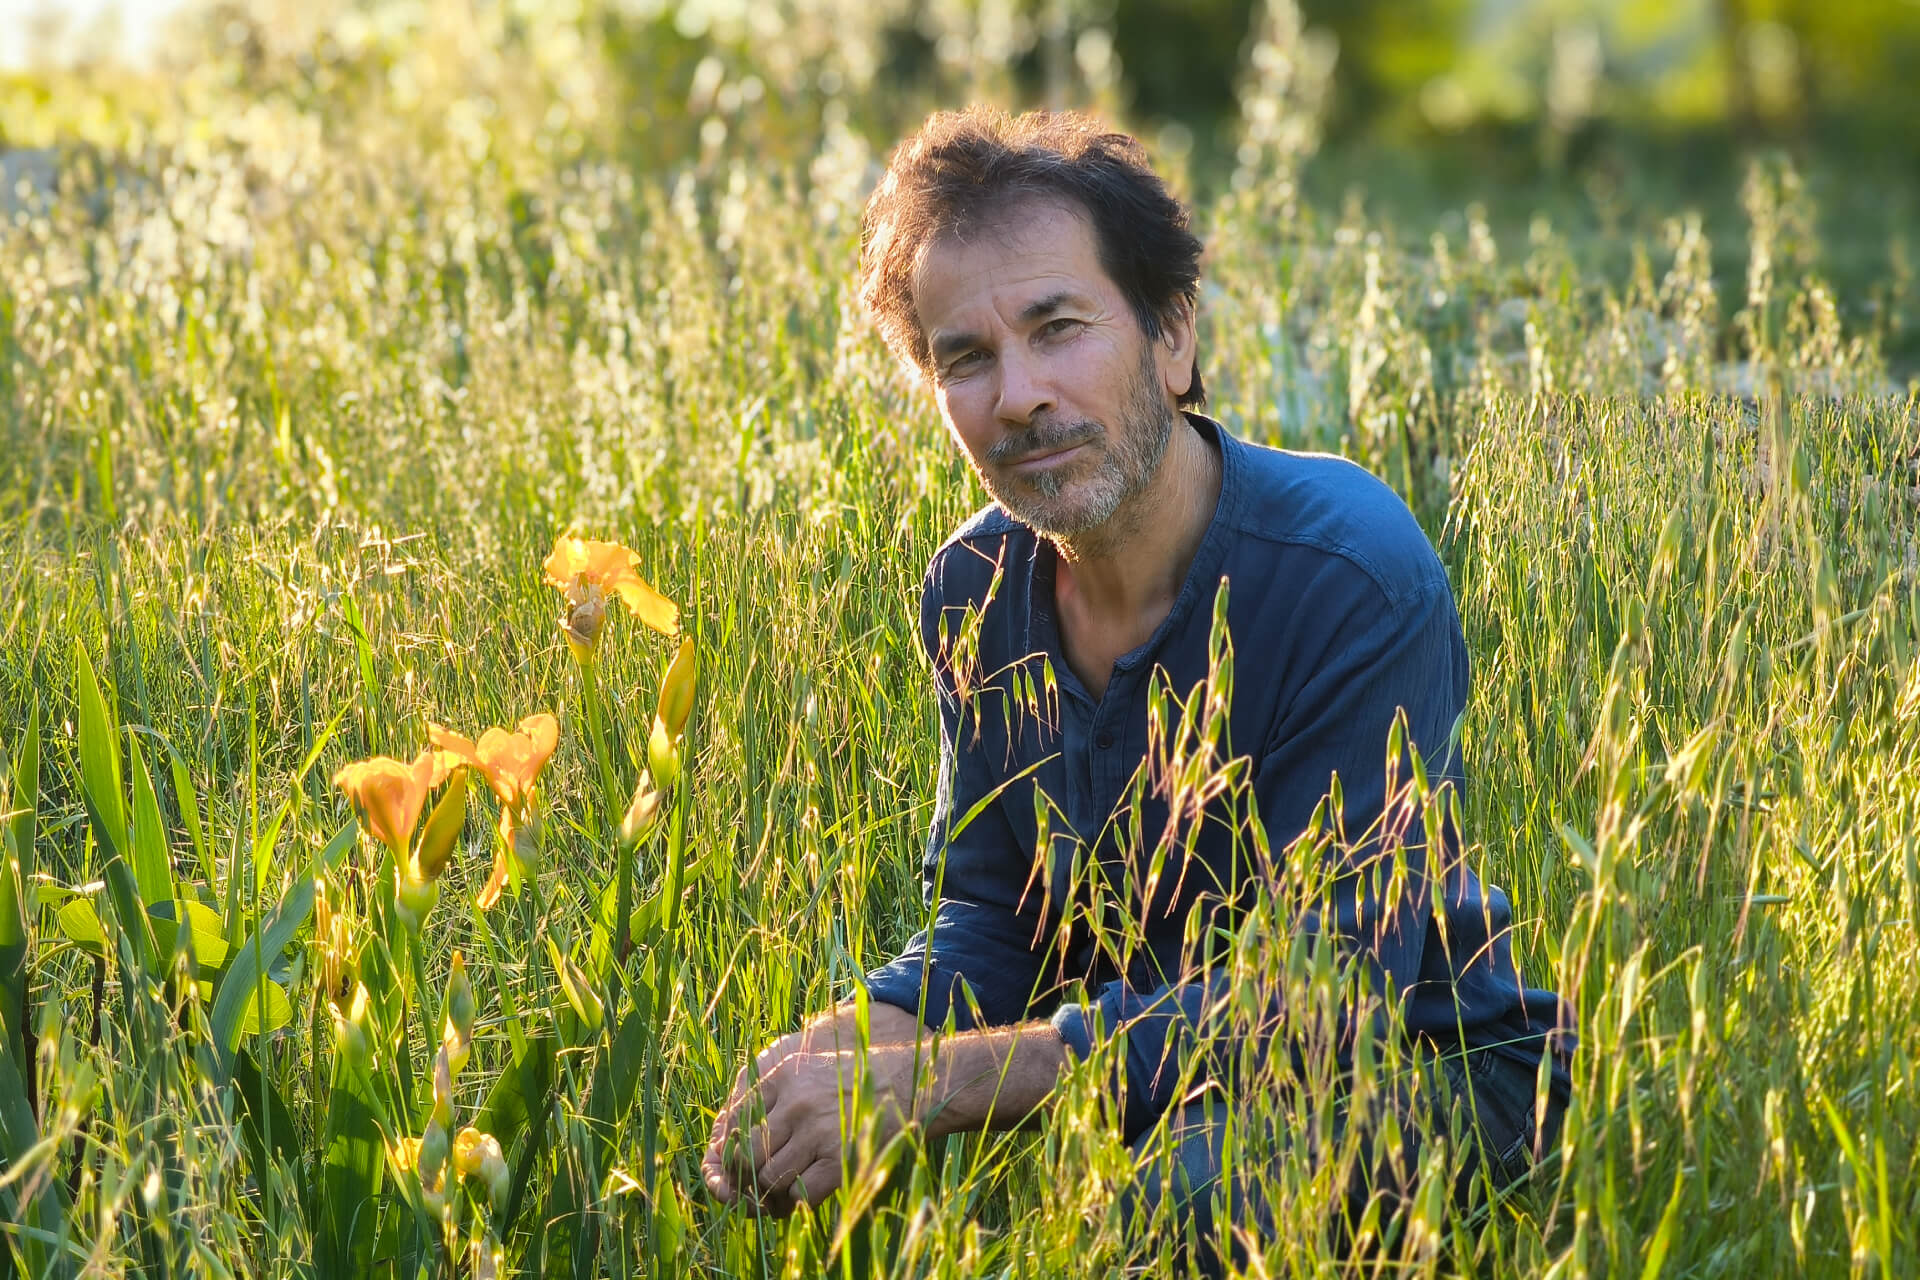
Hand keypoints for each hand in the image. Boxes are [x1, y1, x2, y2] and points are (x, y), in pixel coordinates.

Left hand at [702, 1034, 918, 1213]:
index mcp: (783, 1074)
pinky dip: (800, 1200)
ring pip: (769, 1177)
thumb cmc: (858, 1077)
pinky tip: (811, 1189)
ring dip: (774, 1190)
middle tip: (759, 1180)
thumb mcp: (810, 1067)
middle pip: (746, 1153)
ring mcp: (817, 1132)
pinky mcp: (840, 1160)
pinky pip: (800, 1194)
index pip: (734, 1119)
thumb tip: (729, 1135)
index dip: (729, 1147)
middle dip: (747, 1174)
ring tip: (787, 1185)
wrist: (914, 1082)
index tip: (738, 1159)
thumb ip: (773, 1093)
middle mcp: (795, 1102)